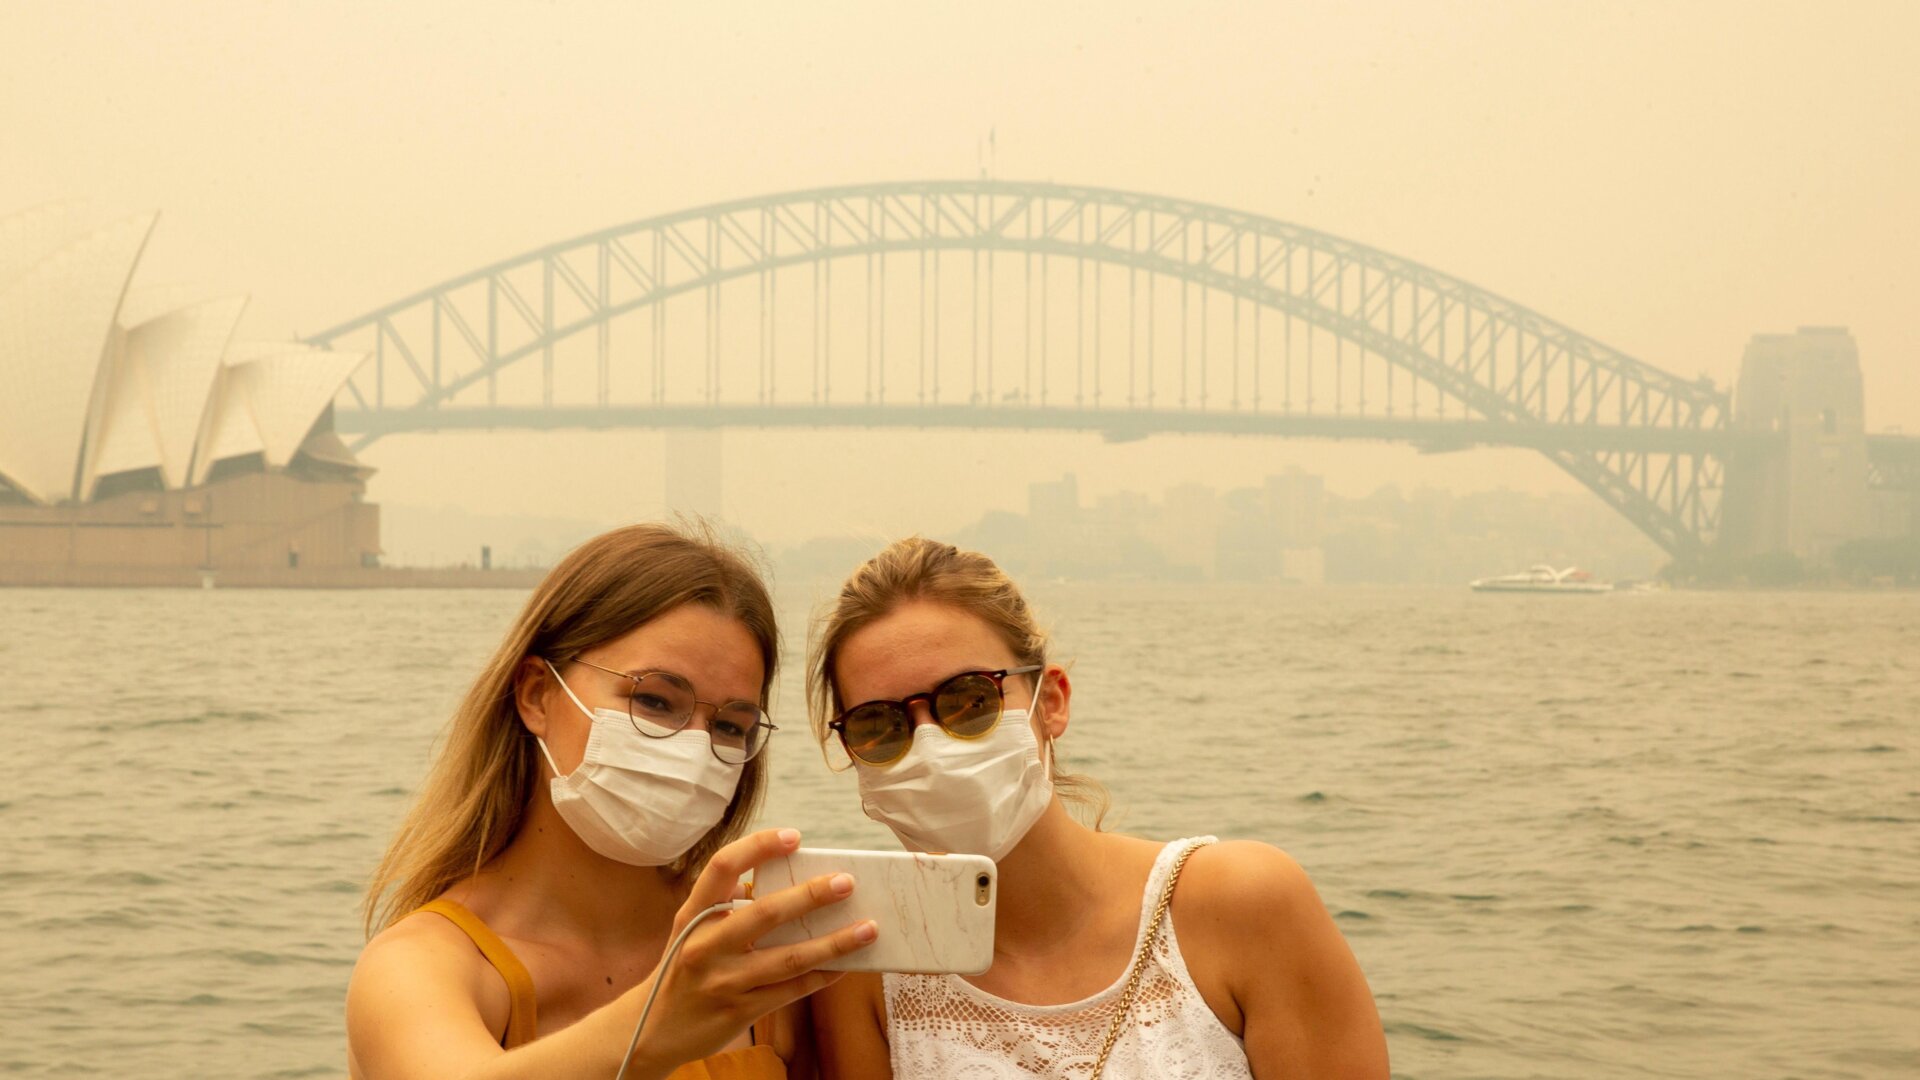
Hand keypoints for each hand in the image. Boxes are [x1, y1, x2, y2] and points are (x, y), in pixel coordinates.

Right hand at [623, 828, 877, 1073]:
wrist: (648, 1031)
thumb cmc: (682, 969)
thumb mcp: (690, 930)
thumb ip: (725, 904)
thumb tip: (775, 882)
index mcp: (692, 915)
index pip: (723, 867)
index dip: (759, 847)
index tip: (795, 836)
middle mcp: (705, 945)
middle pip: (764, 913)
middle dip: (810, 895)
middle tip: (847, 882)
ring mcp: (723, 981)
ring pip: (788, 958)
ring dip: (834, 943)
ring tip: (868, 928)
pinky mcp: (739, 1011)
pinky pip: (791, 990)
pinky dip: (823, 976)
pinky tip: (847, 965)